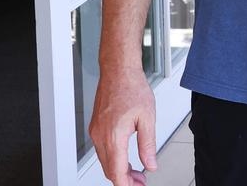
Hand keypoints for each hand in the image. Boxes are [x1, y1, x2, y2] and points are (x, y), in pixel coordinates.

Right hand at [89, 66, 157, 184]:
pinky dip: (113, 158)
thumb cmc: (132, 88)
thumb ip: (148, 144)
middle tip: (141, 180)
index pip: (116, 172)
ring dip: (119, 169)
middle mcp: (101, 136)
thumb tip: (150, 164)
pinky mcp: (96, 127)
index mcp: (114, 136)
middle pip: (109, 170)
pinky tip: (126, 157)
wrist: (119, 71)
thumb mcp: (148, 118)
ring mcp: (96, 132)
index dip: (127, 184)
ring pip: (105, 161)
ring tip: (136, 171)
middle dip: (125, 179)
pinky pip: (102, 150)